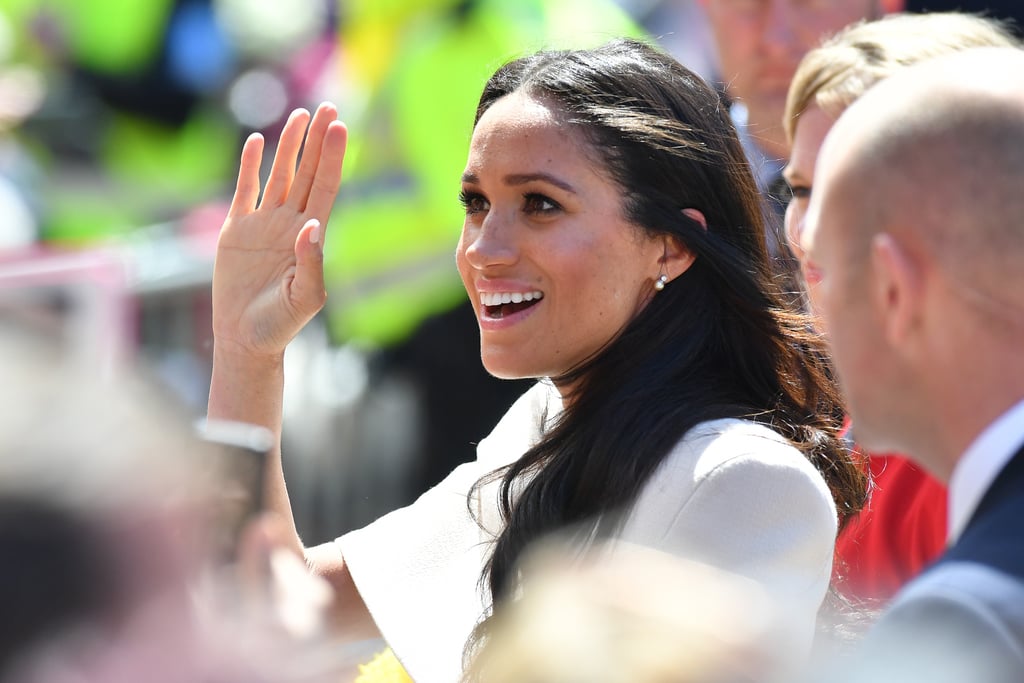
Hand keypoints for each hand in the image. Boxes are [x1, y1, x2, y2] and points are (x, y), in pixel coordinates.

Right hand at [213, 103, 347, 355]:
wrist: (246, 339)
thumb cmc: (281, 324)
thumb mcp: (305, 297)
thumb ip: (311, 263)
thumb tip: (313, 226)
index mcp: (309, 237)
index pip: (324, 187)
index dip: (332, 157)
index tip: (340, 127)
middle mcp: (289, 224)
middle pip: (305, 172)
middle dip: (316, 141)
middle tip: (327, 107)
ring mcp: (263, 225)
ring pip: (278, 176)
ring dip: (289, 146)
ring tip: (299, 115)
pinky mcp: (236, 232)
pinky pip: (245, 191)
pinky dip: (250, 167)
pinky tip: (256, 142)